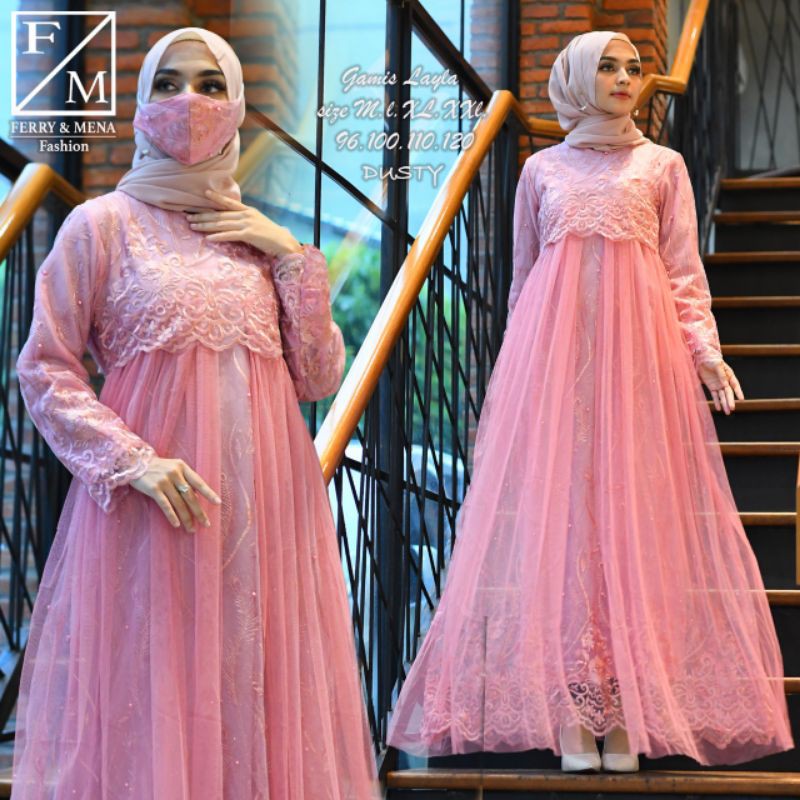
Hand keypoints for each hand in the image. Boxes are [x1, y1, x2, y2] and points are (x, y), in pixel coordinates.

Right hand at [130, 456, 221, 531]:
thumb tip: (197, 498)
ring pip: (179, 503)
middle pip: (190, 496)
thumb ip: (185, 480)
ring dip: (186, 518)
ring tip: (191, 529)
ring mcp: (164, 481)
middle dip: (198, 512)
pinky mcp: (153, 489)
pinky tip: (177, 524)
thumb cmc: (159, 468)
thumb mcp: (174, 468)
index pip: (199, 482)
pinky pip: (165, 505)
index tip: (217, 503)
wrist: (135, 463)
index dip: (209, 493)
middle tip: (206, 524)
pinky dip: (172, 515)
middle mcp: (175, 473)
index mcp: (183, 467)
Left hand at [185, 188, 302, 256]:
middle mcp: (246, 215)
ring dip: (206, 225)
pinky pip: (230, 235)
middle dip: (203, 216)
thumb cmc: (272, 236)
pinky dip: (218, 236)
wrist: (285, 243)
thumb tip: (235, 222)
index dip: (216, 197)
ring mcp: (247, 224)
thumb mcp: (258, 223)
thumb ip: (246, 221)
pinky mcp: (249, 235)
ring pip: (222, 224)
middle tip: (188, 217)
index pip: (229, 202)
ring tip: (193, 226)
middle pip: (220, 215)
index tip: (204, 193)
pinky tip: (208, 238)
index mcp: (248, 211)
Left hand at [697, 359, 743, 414]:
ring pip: (723, 396)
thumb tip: (725, 385)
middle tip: (732, 408)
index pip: (735, 385)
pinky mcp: (712, 387)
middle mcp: (725, 381)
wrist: (702, 359)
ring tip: (727, 412)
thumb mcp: (717, 365)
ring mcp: (719, 385)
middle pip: (728, 393)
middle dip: (730, 400)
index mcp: (729, 375)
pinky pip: (715, 395)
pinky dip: (717, 402)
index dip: (738, 392)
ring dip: (725, 404)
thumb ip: (722, 375)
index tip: (741, 399)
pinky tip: (719, 408)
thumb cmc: (712, 360)